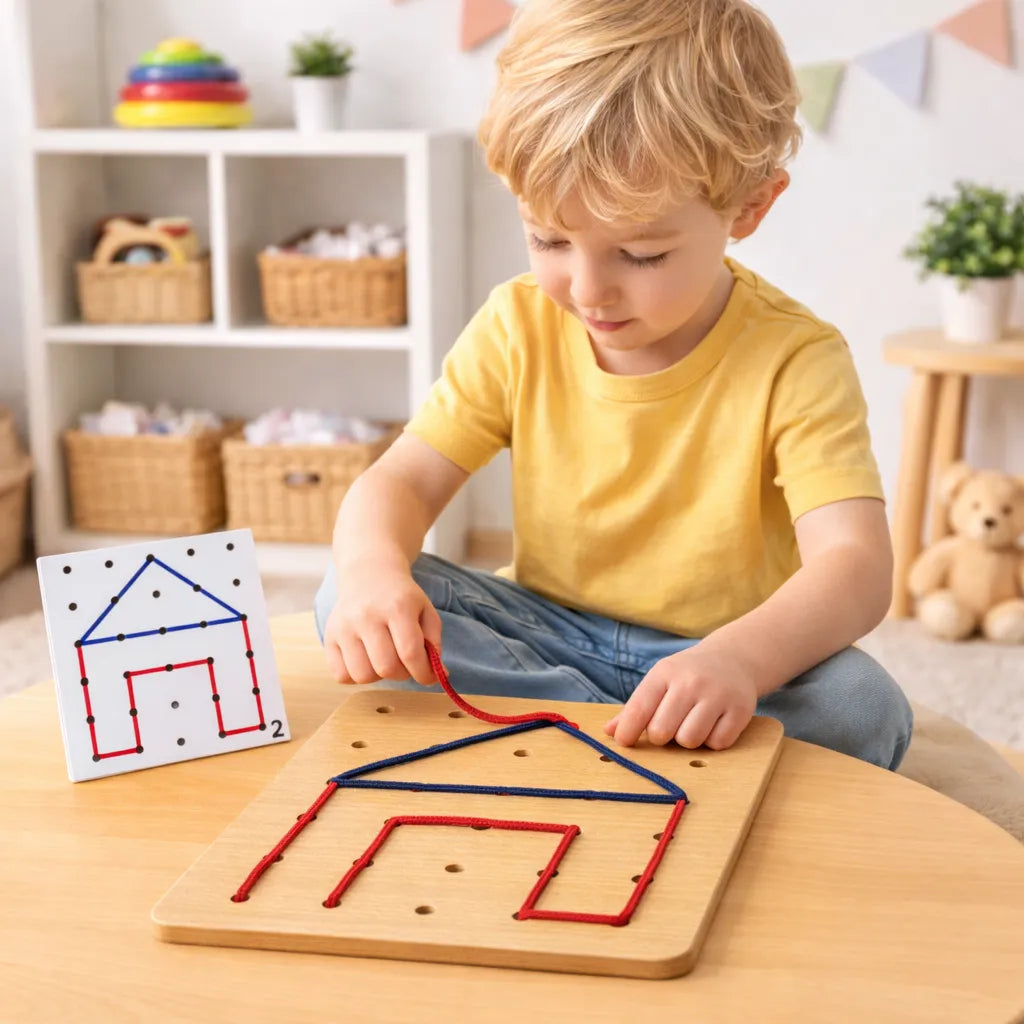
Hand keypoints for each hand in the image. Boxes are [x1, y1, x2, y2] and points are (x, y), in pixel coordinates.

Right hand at [323, 556, 441, 686]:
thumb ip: (434, 642)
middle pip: (386, 667)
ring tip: (384, 659)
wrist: (369, 574)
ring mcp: (344, 627)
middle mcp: (367, 616)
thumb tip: (437, 674)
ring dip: (379, 676)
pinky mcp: (329, 636)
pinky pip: (341, 675)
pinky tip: (366, 661)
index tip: (428, 677)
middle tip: (405, 663)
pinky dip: (356, 676)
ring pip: (363, 675)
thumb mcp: (426, 610)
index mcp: (397, 607)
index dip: (423, 673)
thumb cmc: (401, 597)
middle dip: (402, 674)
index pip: (410, 652)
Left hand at [603, 644, 757, 749]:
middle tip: (668, 728)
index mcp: (665, 673)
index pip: (639, 709)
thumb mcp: (660, 681)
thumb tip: (609, 732)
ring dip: (687, 741)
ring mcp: (717, 695)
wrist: (734, 658)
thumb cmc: (688, 675)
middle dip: (661, 737)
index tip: (625, 742)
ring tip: (691, 724)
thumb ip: (635, 708)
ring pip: (689, 740)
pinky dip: (712, 741)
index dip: (627, 732)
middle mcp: (690, 682)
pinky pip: (717, 743)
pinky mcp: (740, 710)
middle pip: (661, 732)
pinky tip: (713, 724)